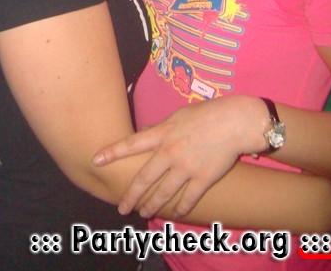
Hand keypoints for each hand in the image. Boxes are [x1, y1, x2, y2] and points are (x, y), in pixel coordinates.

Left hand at [93, 96, 266, 218]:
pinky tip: (175, 214)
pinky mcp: (203, 178)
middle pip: (144, 178)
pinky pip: (188, 198)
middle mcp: (170, 152)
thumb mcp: (177, 116)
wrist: (234, 122)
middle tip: (122, 208)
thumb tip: (144, 132)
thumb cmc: (206, 114)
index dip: (112, 152)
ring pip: (163, 192)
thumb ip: (160, 127)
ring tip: (143, 212)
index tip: (96, 160)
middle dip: (131, 195)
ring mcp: (186, 167)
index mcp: (162, 134)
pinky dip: (180, 208)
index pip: (131, 144)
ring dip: (152, 205)